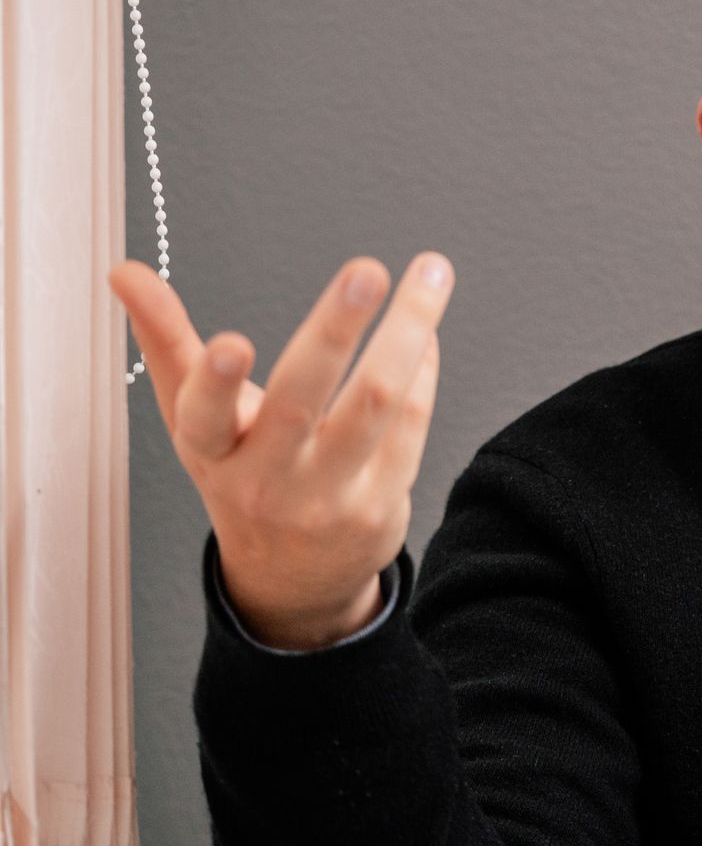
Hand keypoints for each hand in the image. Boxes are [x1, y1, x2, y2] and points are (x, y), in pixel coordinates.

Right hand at [108, 252, 453, 648]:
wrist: (293, 575)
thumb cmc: (242, 472)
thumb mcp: (194, 418)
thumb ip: (165, 340)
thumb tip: (126, 272)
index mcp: (212, 451)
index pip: (203, 419)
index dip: (215, 384)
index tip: (232, 344)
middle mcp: (268, 478)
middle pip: (303, 400)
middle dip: (334, 330)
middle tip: (366, 272)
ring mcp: (328, 495)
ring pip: (376, 402)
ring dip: (408, 330)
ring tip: (431, 271)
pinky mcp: (381, 503)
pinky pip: (410, 421)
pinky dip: (422, 367)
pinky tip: (424, 331)